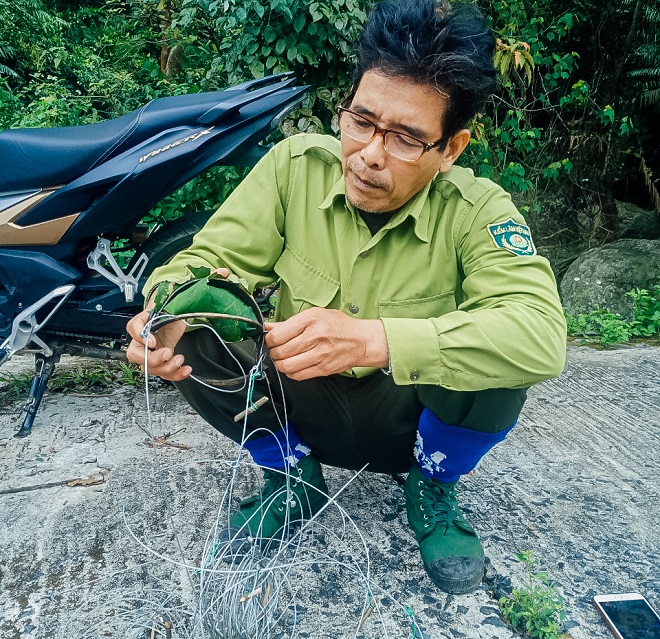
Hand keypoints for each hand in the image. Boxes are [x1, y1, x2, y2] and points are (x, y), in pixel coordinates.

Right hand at [125, 268, 231, 380]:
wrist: (173, 311)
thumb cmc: (174, 302)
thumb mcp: (185, 290)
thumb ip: (202, 280)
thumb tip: (224, 272)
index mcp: (145, 318)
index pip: (133, 327)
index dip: (140, 335)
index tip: (154, 340)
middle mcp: (143, 336)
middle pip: (135, 353)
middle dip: (151, 358)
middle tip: (168, 353)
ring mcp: (150, 350)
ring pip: (148, 367)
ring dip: (164, 368)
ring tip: (181, 361)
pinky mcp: (160, 359)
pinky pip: (162, 372)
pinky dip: (173, 375)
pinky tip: (186, 370)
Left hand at [264, 307, 387, 379]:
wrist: (361, 341)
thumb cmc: (338, 326)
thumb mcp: (314, 315)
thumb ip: (289, 323)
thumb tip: (268, 327)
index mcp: (311, 320)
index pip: (278, 335)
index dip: (269, 339)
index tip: (271, 340)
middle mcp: (315, 337)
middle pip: (281, 351)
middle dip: (274, 352)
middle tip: (276, 350)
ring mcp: (320, 355)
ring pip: (287, 366)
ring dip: (280, 364)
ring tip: (283, 358)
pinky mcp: (323, 369)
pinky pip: (298, 375)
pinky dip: (290, 372)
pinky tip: (293, 366)